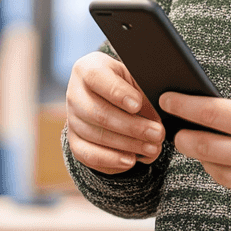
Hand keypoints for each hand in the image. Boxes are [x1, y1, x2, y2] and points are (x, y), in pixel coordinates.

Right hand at [66, 52, 165, 173]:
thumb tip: (159, 112)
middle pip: (99, 114)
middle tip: (158, 133)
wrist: (102, 93)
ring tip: (152, 148)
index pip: (97, 78)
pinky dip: (111, 160)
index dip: (118, 93)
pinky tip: (131, 160)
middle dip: (132, 127)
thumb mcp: (131, 75)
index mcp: (88, 69)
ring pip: (96, 136)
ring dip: (128, 145)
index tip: (137, 105)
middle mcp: (74, 94)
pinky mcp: (73, 141)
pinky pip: (88, 155)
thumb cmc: (122, 81)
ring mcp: (72, 119)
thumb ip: (141, 89)